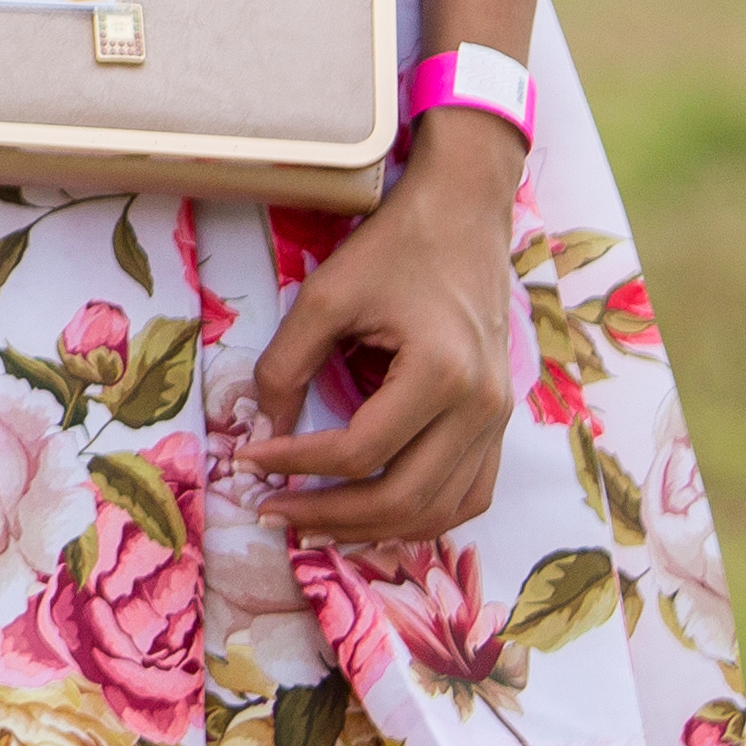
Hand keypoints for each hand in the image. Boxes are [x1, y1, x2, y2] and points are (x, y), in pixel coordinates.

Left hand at [243, 116, 527, 543]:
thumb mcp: (326, 295)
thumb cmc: (393, 248)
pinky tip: (373, 515)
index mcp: (442, 374)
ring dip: (375, 530)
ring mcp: (498, 420)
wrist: (463, 215)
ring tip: (315, 525)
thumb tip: (261, 433)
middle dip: (330, 515)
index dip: (295, 463)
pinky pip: (470, 495)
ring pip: (442, 512)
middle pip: (404, 499)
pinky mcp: (499, 421)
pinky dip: (422, 517)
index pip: (359, 451)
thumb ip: (286, 366)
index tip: (246, 461)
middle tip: (271, 512)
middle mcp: (481, 409)